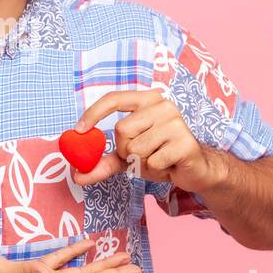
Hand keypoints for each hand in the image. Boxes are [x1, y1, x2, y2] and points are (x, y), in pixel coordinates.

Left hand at [70, 88, 229, 192]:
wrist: (196, 170)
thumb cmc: (161, 156)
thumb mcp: (129, 157)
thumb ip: (104, 162)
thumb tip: (76, 174)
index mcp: (147, 100)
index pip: (114, 98)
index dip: (93, 113)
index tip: (79, 130)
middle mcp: (163, 105)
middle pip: (121, 130)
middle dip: (125, 151)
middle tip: (142, 155)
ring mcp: (176, 122)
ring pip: (136, 149)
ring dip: (141, 163)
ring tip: (157, 160)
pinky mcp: (185, 142)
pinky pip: (152, 163)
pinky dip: (155, 171)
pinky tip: (169, 166)